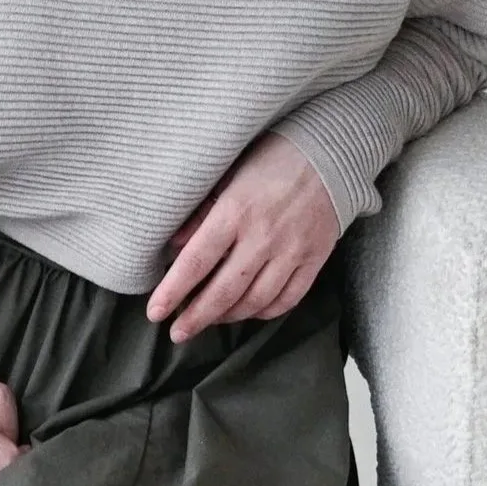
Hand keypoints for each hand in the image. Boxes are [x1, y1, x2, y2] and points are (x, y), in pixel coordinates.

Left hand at [147, 131, 338, 343]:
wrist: (330, 151)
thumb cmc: (271, 158)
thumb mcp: (227, 174)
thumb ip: (200, 213)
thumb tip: (173, 247)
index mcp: (235, 211)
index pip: (196, 262)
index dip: (173, 292)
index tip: (155, 312)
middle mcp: (264, 236)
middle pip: (224, 291)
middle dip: (196, 317)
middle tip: (177, 333)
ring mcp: (292, 251)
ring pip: (255, 301)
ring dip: (228, 316)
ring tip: (210, 319)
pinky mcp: (315, 259)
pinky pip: (288, 299)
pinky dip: (264, 312)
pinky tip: (248, 311)